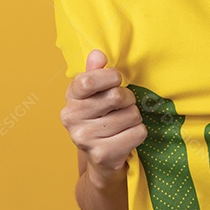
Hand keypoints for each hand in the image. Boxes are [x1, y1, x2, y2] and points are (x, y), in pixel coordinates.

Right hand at [60, 48, 146, 181]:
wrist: (100, 156)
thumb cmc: (100, 116)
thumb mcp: (94, 92)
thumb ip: (95, 71)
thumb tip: (97, 54)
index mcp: (70, 99)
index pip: (89, 80)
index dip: (111, 77)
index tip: (115, 80)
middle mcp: (72, 119)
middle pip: (116, 96)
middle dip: (128, 98)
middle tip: (122, 105)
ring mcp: (86, 139)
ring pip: (131, 115)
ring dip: (133, 116)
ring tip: (122, 122)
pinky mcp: (103, 154)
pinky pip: (138, 132)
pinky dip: (138, 132)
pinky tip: (126, 136)